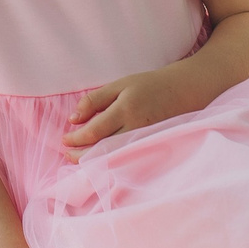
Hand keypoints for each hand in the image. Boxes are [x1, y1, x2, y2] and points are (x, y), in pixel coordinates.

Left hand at [64, 66, 208, 150]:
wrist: (184, 91)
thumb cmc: (149, 86)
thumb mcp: (119, 85)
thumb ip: (94, 100)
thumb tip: (73, 119)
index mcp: (126, 109)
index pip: (95, 131)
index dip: (77, 138)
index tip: (65, 140)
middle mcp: (137, 128)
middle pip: (103, 149)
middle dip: (82, 156)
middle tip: (68, 155)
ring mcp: (146, 140)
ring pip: (115, 158)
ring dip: (94, 161)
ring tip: (80, 159)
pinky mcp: (152, 147)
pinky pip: (127, 159)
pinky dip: (111, 162)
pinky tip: (101, 161)